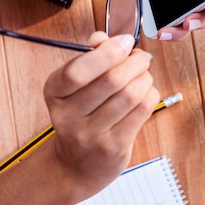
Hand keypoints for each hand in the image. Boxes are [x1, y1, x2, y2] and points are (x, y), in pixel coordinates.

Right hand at [43, 32, 159, 197]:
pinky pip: (141, 112)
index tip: (124, 42)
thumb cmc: (80, 117)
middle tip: (141, 58)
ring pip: (130, 95)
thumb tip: (103, 39)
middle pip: (111, 80)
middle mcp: (68, 116)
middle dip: (134, 62)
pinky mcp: (113, 148)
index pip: (77, 71)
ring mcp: (90, 135)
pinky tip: (146, 92)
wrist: (76, 166)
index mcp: (54, 93)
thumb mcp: (74, 87)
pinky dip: (150, 95)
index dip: (107, 52)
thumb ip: (89, 58)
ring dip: (145, 78)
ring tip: (144, 75)